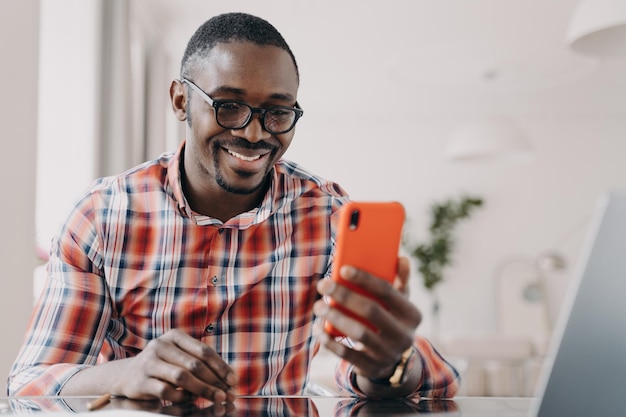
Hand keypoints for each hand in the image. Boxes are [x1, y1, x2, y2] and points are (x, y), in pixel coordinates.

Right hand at [112, 329, 236, 402]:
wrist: (127, 375)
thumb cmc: (163, 365)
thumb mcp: (180, 356)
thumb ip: (200, 361)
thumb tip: (230, 375)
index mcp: (174, 336)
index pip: (203, 351)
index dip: (221, 366)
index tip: (233, 380)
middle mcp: (161, 345)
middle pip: (194, 364)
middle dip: (215, 380)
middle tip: (228, 393)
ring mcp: (150, 362)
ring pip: (182, 377)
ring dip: (203, 390)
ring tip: (217, 398)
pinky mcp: (142, 381)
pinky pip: (167, 391)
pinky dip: (183, 397)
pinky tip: (193, 401)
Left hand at [314, 257, 421, 392]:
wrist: (391, 361)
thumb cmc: (390, 320)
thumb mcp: (399, 303)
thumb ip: (400, 280)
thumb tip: (402, 259)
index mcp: (412, 314)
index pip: (388, 291)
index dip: (365, 279)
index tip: (342, 269)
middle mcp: (404, 335)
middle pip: (372, 311)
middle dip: (345, 296)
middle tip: (323, 285)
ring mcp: (388, 354)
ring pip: (359, 334)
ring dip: (336, 318)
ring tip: (318, 306)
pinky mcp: (372, 368)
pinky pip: (348, 355)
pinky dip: (331, 342)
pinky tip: (318, 329)